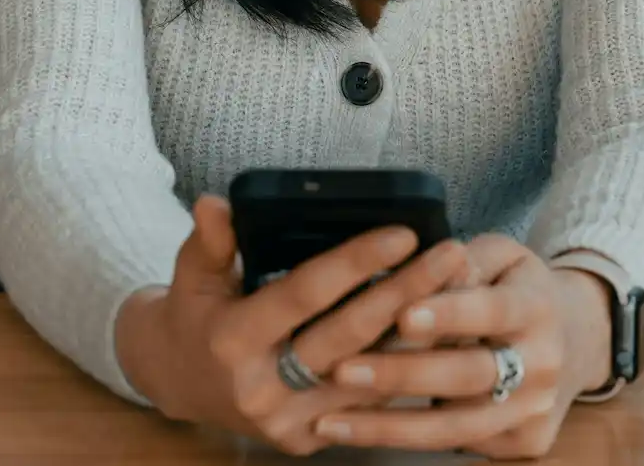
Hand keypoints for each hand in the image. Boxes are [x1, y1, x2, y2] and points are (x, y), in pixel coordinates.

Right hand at [115, 195, 471, 455]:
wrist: (180, 382)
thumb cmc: (195, 315)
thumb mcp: (193, 274)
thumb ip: (211, 240)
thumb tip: (216, 202)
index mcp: (233, 341)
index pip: (304, 295)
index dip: (354, 263)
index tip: (402, 233)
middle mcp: (263, 389)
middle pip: (350, 336)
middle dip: (407, 292)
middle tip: (452, 255)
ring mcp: (290, 421)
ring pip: (370, 376)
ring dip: (420, 332)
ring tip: (463, 289)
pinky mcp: (310, 440)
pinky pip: (370, 403)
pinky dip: (406, 366)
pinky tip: (443, 332)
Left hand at [311, 234, 613, 459]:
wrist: (574, 337)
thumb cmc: (517, 287)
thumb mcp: (501, 255)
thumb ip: (465, 260)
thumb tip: (431, 266)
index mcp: (537, 307)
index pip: (492, 311)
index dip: (449, 314)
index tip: (402, 313)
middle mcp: (543, 364)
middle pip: (469, 376)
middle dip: (403, 375)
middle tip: (343, 369)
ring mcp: (535, 410)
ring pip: (458, 428)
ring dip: (389, 427)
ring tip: (332, 421)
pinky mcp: (525, 444)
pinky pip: (459, 447)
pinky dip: (405, 441)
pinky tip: (360, 431)